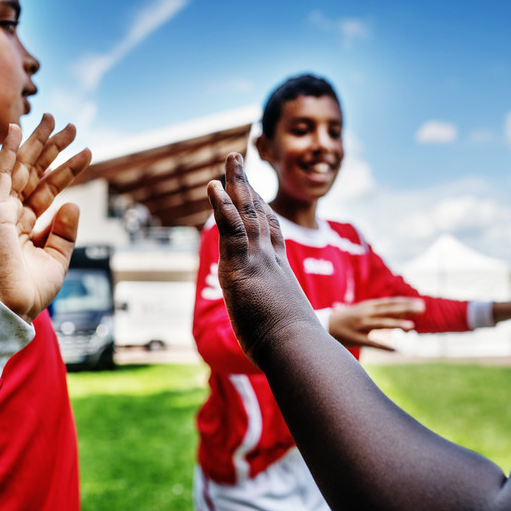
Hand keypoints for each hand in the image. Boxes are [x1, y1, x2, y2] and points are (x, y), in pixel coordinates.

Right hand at [0, 114, 91, 322]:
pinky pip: (0, 176)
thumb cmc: (29, 290)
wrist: (11, 308)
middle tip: (69, 125)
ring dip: (35, 142)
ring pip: (20, 167)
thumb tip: (72, 203)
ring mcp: (1, 211)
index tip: (87, 152)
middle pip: (34, 172)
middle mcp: (12, 214)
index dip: (67, 169)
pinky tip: (15, 130)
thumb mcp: (57, 258)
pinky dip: (7, 152)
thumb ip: (64, 232)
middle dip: (52, 148)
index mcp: (25, 225)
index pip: (48, 189)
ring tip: (53, 119)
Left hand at [206, 153, 316, 359]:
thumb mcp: (286, 333)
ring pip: (246, 213)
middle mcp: (271, 260)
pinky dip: (222, 205)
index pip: (271, 236)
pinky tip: (214, 186)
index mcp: (279, 274)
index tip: (259, 196)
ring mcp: (259, 260)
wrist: (297, 348)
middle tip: (240, 165)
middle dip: (248, 188)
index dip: (264, 213)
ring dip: (236, 185)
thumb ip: (280, 328)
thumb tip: (281, 350)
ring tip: (230, 160)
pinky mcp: (243, 265)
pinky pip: (231, 228)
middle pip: (259, 215)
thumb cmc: (294, 349)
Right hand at [329, 297, 425, 350]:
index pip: (390, 302)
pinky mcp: (356, 338)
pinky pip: (372, 343)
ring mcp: (360, 325)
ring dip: (396, 324)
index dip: (405, 302)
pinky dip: (384, 346)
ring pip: (381, 324)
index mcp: (368, 305)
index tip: (420, 303)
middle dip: (406, 309)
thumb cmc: (349, 317)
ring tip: (411, 326)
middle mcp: (366, 313)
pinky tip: (396, 349)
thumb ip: (381, 310)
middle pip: (389, 310)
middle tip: (422, 308)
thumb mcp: (364, 309)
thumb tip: (401, 310)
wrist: (326, 324)